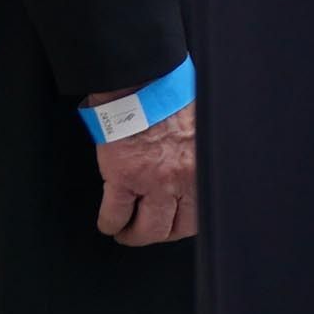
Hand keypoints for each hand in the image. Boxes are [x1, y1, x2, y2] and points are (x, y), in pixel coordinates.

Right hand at [85, 99, 196, 245]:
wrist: (142, 79)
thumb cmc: (172, 94)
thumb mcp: (199, 127)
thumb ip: (197, 153)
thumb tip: (194, 169)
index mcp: (204, 164)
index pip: (202, 210)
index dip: (185, 221)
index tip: (176, 221)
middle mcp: (184, 178)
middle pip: (177, 228)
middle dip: (161, 233)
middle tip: (148, 229)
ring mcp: (153, 181)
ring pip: (148, 230)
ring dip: (134, 234)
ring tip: (126, 231)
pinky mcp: (123, 177)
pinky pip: (115, 215)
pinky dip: (110, 223)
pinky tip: (109, 221)